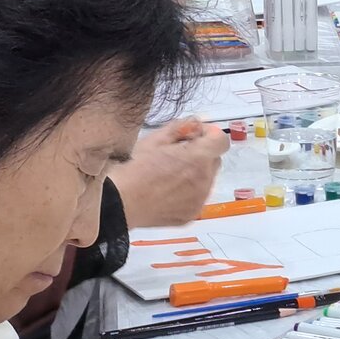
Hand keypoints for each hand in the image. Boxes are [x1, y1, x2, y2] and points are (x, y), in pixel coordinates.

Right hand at [110, 119, 227, 227]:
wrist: (118, 202)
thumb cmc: (132, 170)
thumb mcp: (155, 139)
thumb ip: (181, 127)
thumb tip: (195, 124)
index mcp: (197, 159)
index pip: (221, 141)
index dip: (210, 135)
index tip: (196, 136)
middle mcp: (203, 181)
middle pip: (215, 160)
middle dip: (202, 154)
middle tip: (177, 154)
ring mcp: (198, 200)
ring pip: (207, 179)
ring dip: (196, 173)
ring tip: (169, 174)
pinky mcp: (191, 214)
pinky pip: (198, 197)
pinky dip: (189, 191)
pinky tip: (167, 189)